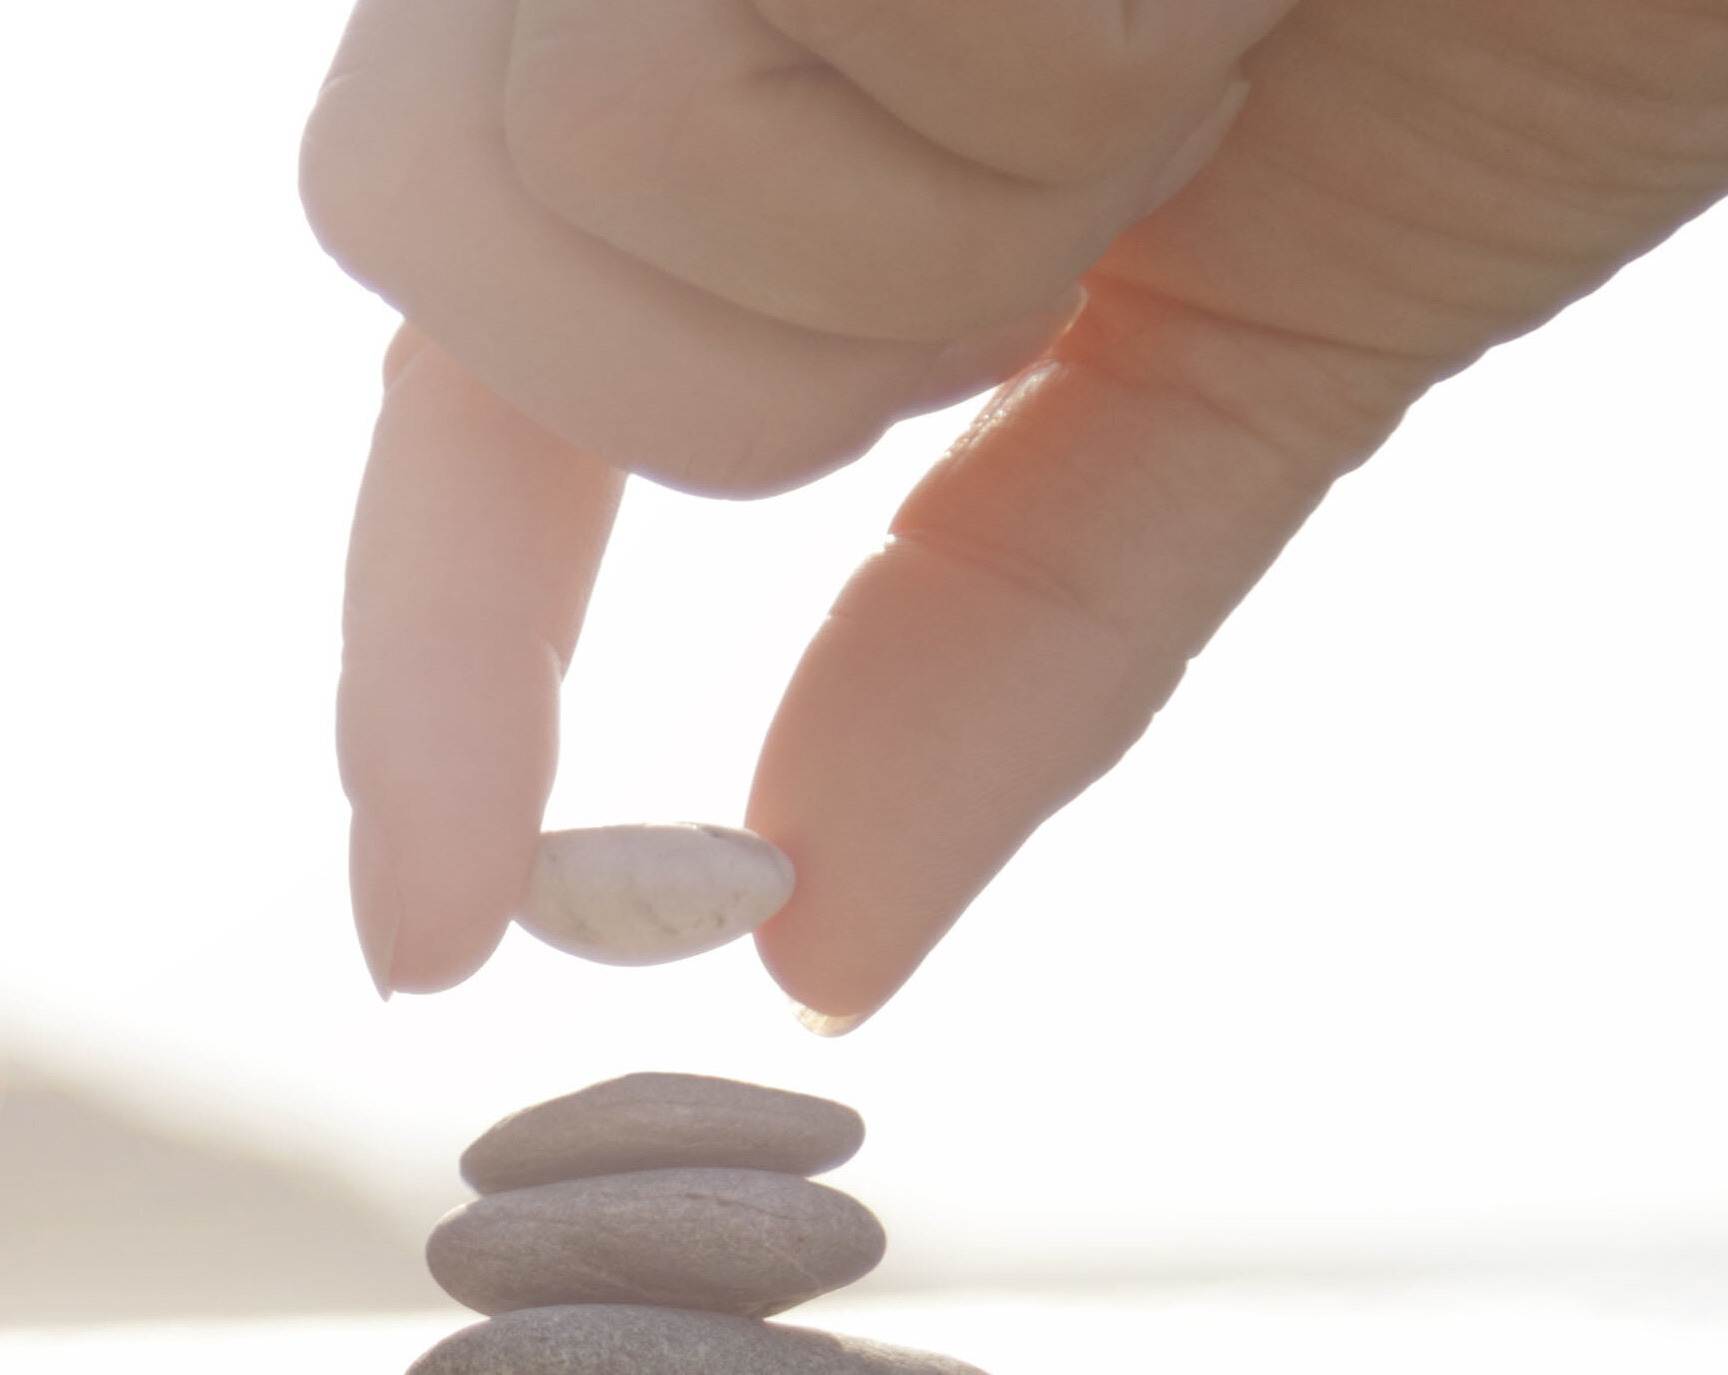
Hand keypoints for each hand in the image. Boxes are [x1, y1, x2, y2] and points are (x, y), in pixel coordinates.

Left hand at [315, 0, 1727, 1015]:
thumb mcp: (1299, 298)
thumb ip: (1037, 592)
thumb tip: (825, 929)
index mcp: (786, 5)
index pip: (479, 353)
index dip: (428, 653)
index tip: (429, 925)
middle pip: (460, 268)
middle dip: (784, 347)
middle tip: (1122, 172)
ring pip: (597, 183)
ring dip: (949, 180)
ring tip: (1227, 0)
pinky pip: (807, 54)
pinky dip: (1032, 59)